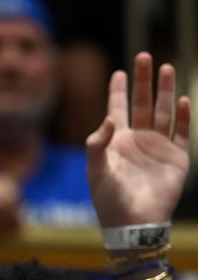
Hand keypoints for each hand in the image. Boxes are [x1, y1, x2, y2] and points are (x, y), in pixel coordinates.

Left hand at [86, 51, 190, 225]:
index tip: (118, 72)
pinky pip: (181, 132)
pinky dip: (183, 116)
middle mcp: (138, 140)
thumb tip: (109, 118)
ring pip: (164, 112)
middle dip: (143, 81)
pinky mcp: (176, 158)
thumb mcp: (96, 171)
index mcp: (116, 142)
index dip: (117, 92)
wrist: (133, 223)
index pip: (117, 109)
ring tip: (166, 67)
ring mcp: (158, 148)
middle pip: (143, 104)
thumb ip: (97, 144)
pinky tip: (182, 100)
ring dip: (166, 91)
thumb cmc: (109, 199)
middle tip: (144, 56)